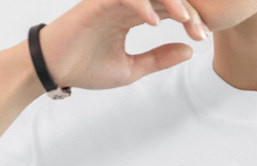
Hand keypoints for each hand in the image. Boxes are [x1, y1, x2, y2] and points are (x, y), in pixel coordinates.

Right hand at [32, 0, 210, 90]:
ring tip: (186, 20)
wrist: (53, 68)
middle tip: (201, 31)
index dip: (189, 21)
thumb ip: (159, 58)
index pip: (167, 9)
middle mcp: (124, 2)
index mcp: (132, 14)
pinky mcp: (96, 2)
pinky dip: (141, 6)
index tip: (203, 38)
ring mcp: (110, 0)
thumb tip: (189, 51)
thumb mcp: (132, 68)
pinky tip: (154, 23)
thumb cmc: (87, 68)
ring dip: (169, 3)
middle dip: (187, 12)